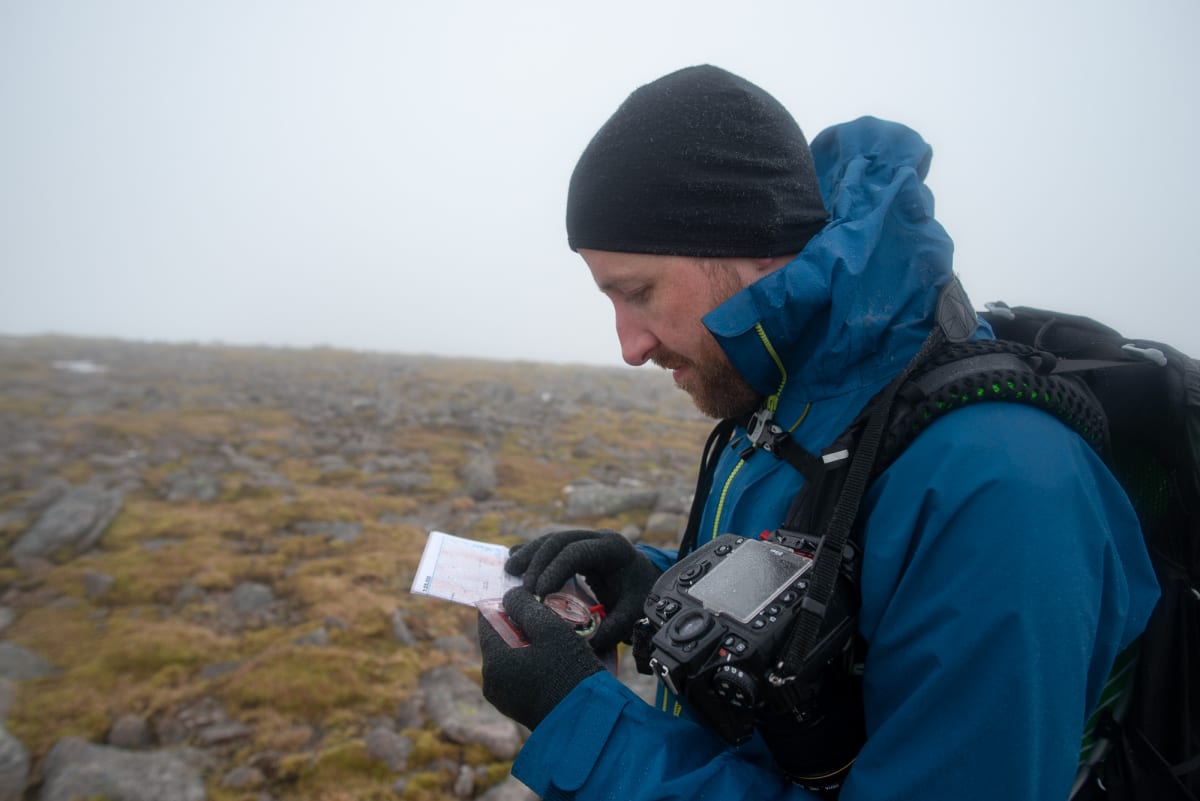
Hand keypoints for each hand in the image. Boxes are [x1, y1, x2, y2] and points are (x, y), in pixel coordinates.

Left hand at [478, 586, 603, 729]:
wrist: (586, 721)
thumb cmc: (569, 672)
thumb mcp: (549, 629)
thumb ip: (524, 605)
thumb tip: (509, 596)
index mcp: (493, 660)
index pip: (487, 619)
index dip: (507, 605)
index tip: (531, 600)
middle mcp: (491, 680)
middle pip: (500, 639)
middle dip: (522, 626)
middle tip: (551, 619)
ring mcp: (503, 698)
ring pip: (512, 657)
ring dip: (530, 646)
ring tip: (559, 641)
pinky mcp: (517, 709)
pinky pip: (520, 676)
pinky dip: (534, 664)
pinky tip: (558, 663)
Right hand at [506, 529, 660, 652]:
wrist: (649, 585)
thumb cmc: (641, 599)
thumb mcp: (631, 615)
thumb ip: (610, 630)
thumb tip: (583, 647)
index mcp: (613, 549)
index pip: (577, 552)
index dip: (554, 569)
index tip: (538, 592)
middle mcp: (598, 538)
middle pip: (560, 540)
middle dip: (537, 562)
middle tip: (522, 588)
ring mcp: (586, 539)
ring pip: (552, 540)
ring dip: (529, 554)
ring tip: (510, 571)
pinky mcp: (577, 547)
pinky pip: (552, 546)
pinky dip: (533, 554)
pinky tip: (515, 562)